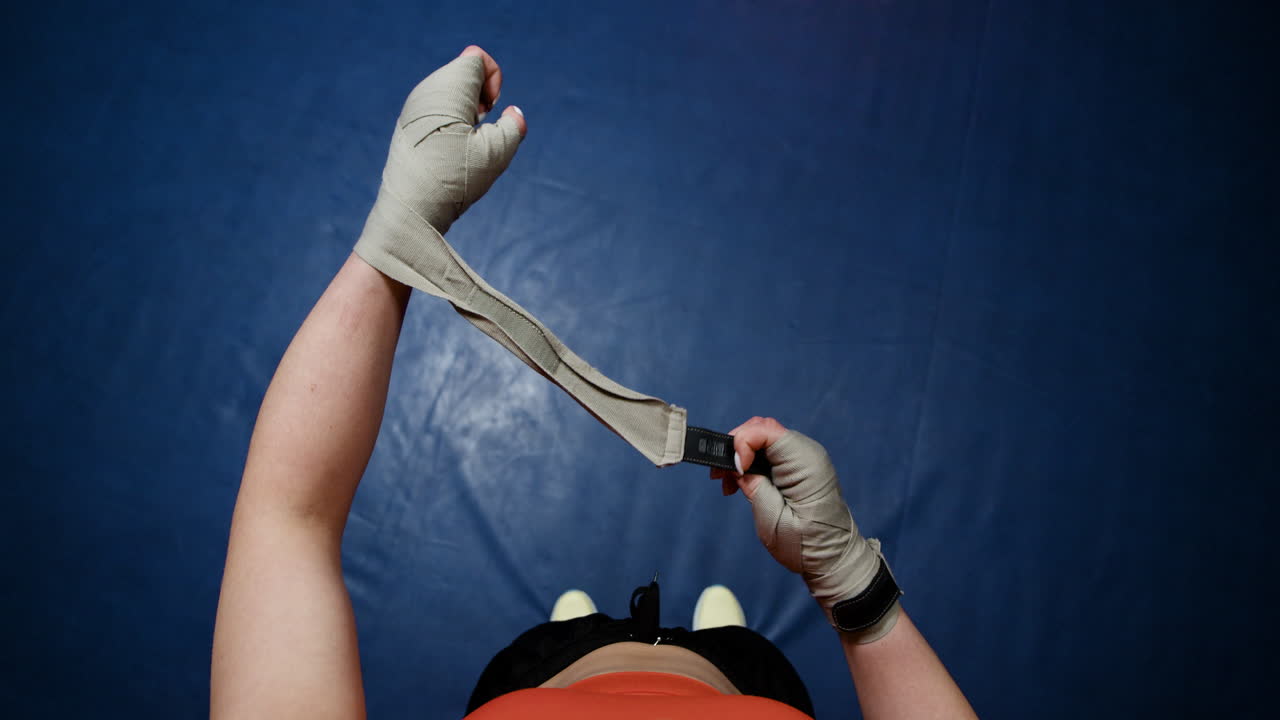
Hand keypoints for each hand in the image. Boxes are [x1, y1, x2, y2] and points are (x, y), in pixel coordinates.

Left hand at [374, 45, 525, 235]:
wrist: (411, 209)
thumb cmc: (455, 177)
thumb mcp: (497, 152)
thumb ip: (514, 126)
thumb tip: (513, 114)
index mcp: (448, 88)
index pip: (477, 58)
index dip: (494, 80)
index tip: (490, 110)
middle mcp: (427, 90)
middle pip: (464, 73)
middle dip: (481, 96)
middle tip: (479, 128)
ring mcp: (414, 108)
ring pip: (451, 93)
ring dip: (468, 112)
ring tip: (466, 142)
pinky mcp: (409, 126)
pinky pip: (438, 109)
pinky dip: (452, 122)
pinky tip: (451, 150)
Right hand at [712, 417, 900, 640]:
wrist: (834, 560)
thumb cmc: (808, 546)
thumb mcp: (774, 520)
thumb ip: (754, 487)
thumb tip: (737, 465)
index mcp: (805, 463)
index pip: (766, 430)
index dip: (742, 443)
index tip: (734, 471)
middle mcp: (806, 453)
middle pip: (762, 429)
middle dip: (735, 447)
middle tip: (719, 474)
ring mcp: (802, 459)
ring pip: (762, 439)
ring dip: (739, 456)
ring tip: (725, 482)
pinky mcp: (797, 468)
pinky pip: (768, 453)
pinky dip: (749, 463)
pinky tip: (739, 482)